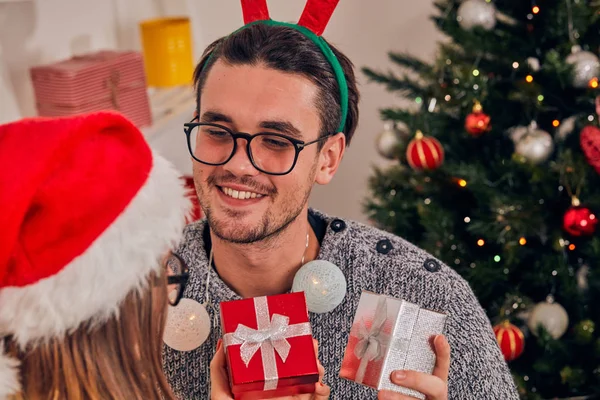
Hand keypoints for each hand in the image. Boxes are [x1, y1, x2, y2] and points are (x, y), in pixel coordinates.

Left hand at [210, 338, 329, 399]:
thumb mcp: (221, 394)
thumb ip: (219, 370)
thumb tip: (221, 344)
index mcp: (263, 382)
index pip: (278, 359)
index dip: (287, 345)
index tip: (291, 333)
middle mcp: (280, 389)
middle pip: (299, 365)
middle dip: (308, 352)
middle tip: (311, 344)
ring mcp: (292, 399)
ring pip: (313, 379)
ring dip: (318, 367)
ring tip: (316, 364)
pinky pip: (319, 397)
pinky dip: (323, 390)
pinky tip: (317, 385)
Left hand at [377, 335, 449, 399]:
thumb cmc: (409, 387)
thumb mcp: (413, 372)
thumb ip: (406, 363)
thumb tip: (384, 343)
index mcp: (436, 380)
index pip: (443, 363)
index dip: (443, 351)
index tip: (437, 337)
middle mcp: (434, 393)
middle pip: (435, 386)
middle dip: (416, 379)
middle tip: (395, 375)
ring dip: (398, 397)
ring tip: (382, 393)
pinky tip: (383, 398)